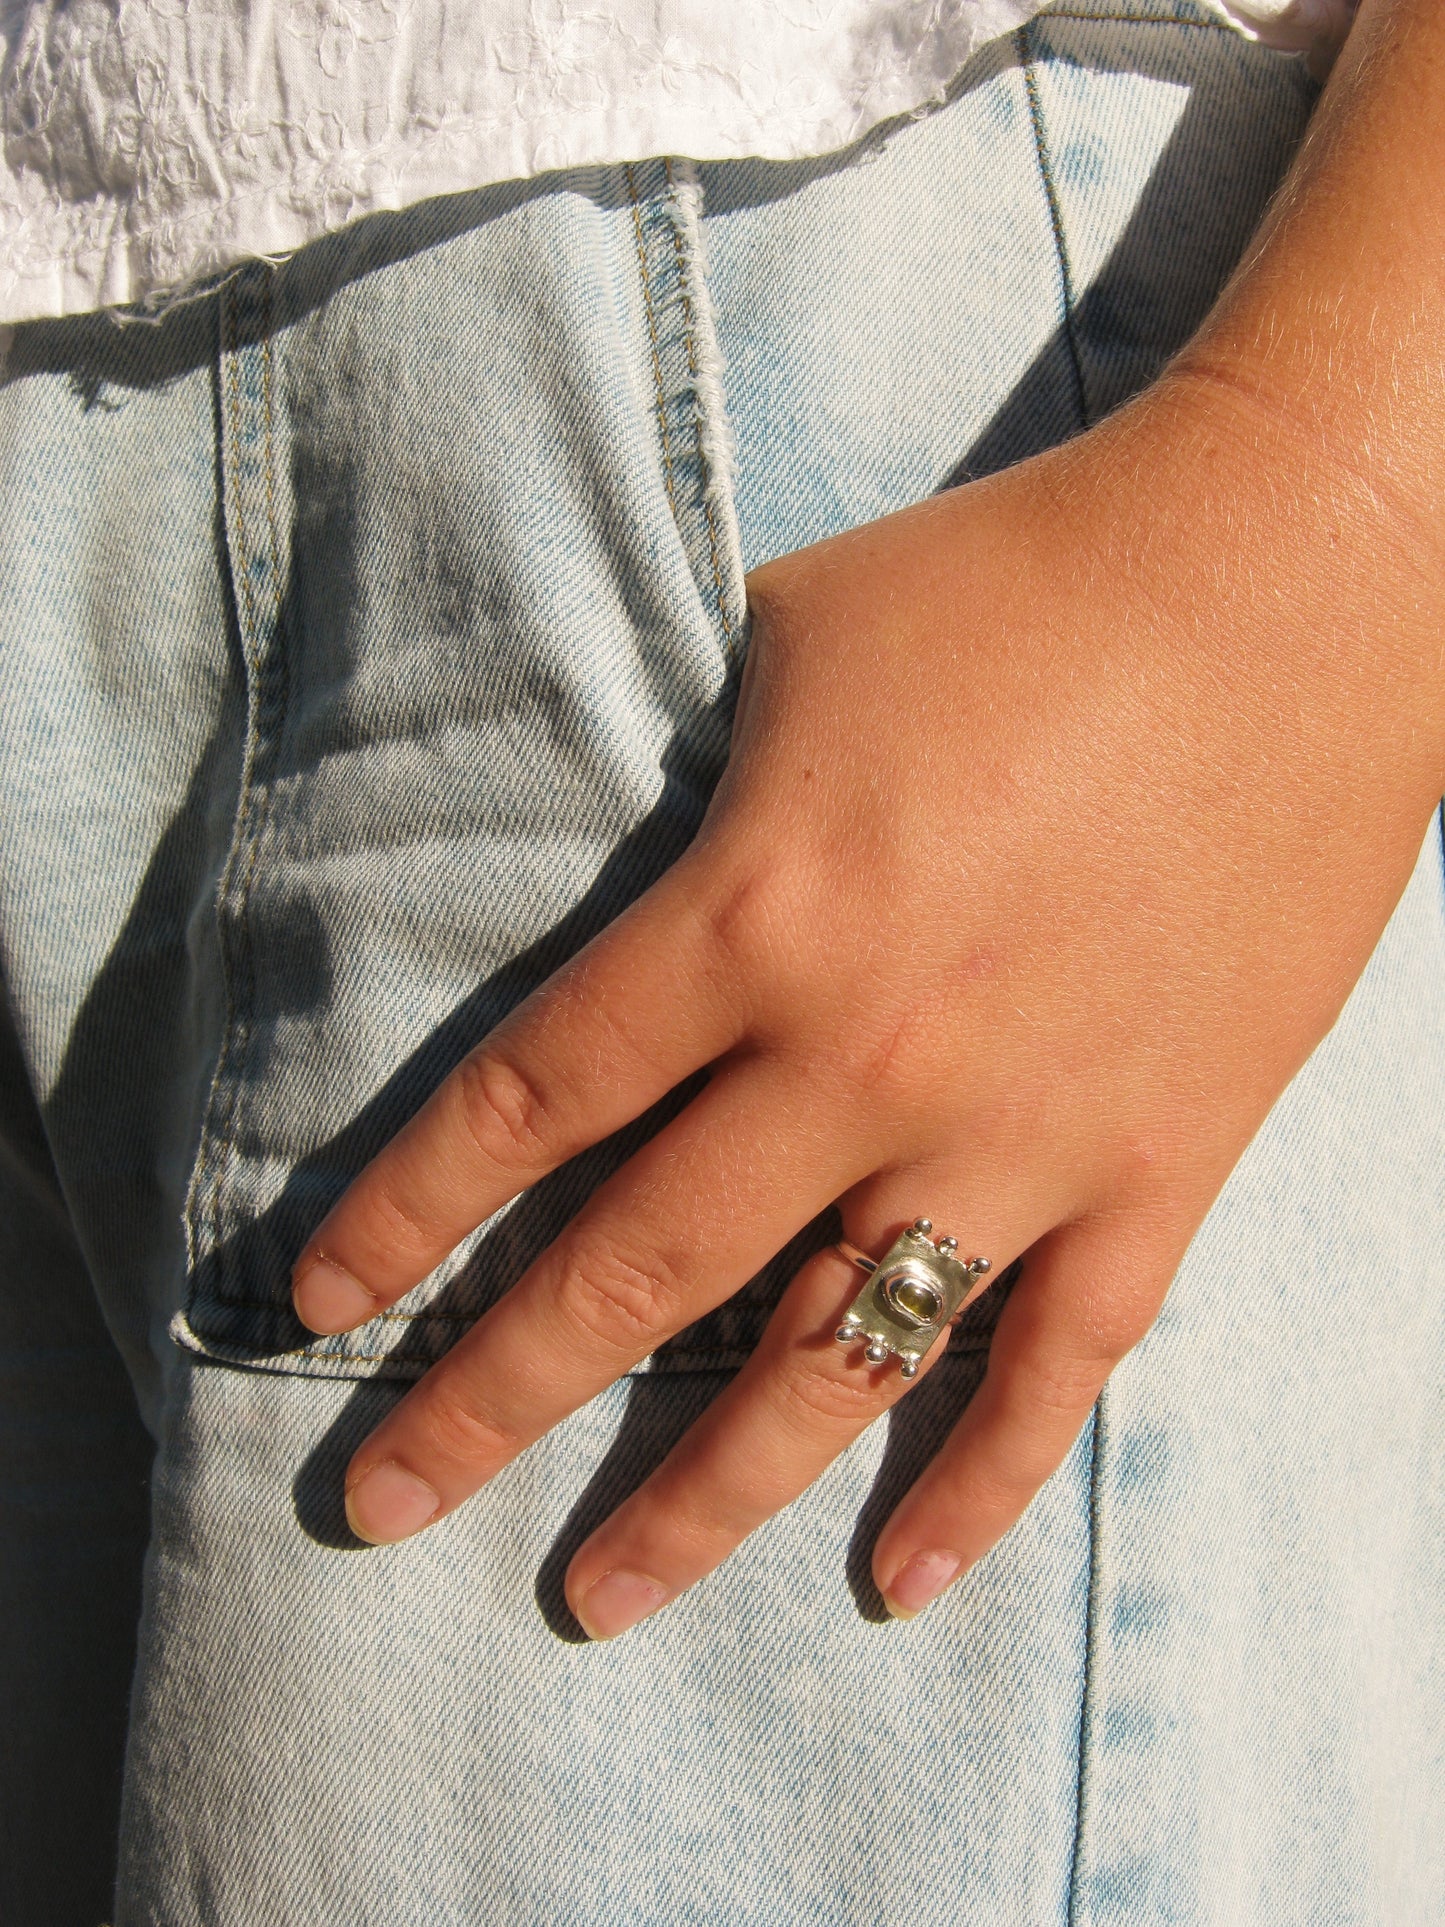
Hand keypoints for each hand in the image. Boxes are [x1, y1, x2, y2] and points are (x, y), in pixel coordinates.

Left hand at [288, 345, 1441, 1635]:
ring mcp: (1020, 1136)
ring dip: (700, 1498)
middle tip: (377, 1506)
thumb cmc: (1023, 581)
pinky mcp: (1161, 1164)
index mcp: (757, 918)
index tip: (317, 1304)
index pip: (529, 1105)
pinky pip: (1056, 1365)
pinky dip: (977, 1484)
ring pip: (825, 1367)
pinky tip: (895, 1578)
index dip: (403, 1216)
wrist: (1296, 584)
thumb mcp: (796, 644)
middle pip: (633, 1272)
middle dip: (486, 1400)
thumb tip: (637, 868)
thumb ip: (696, 787)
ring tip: (599, 1599)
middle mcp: (864, 1060)